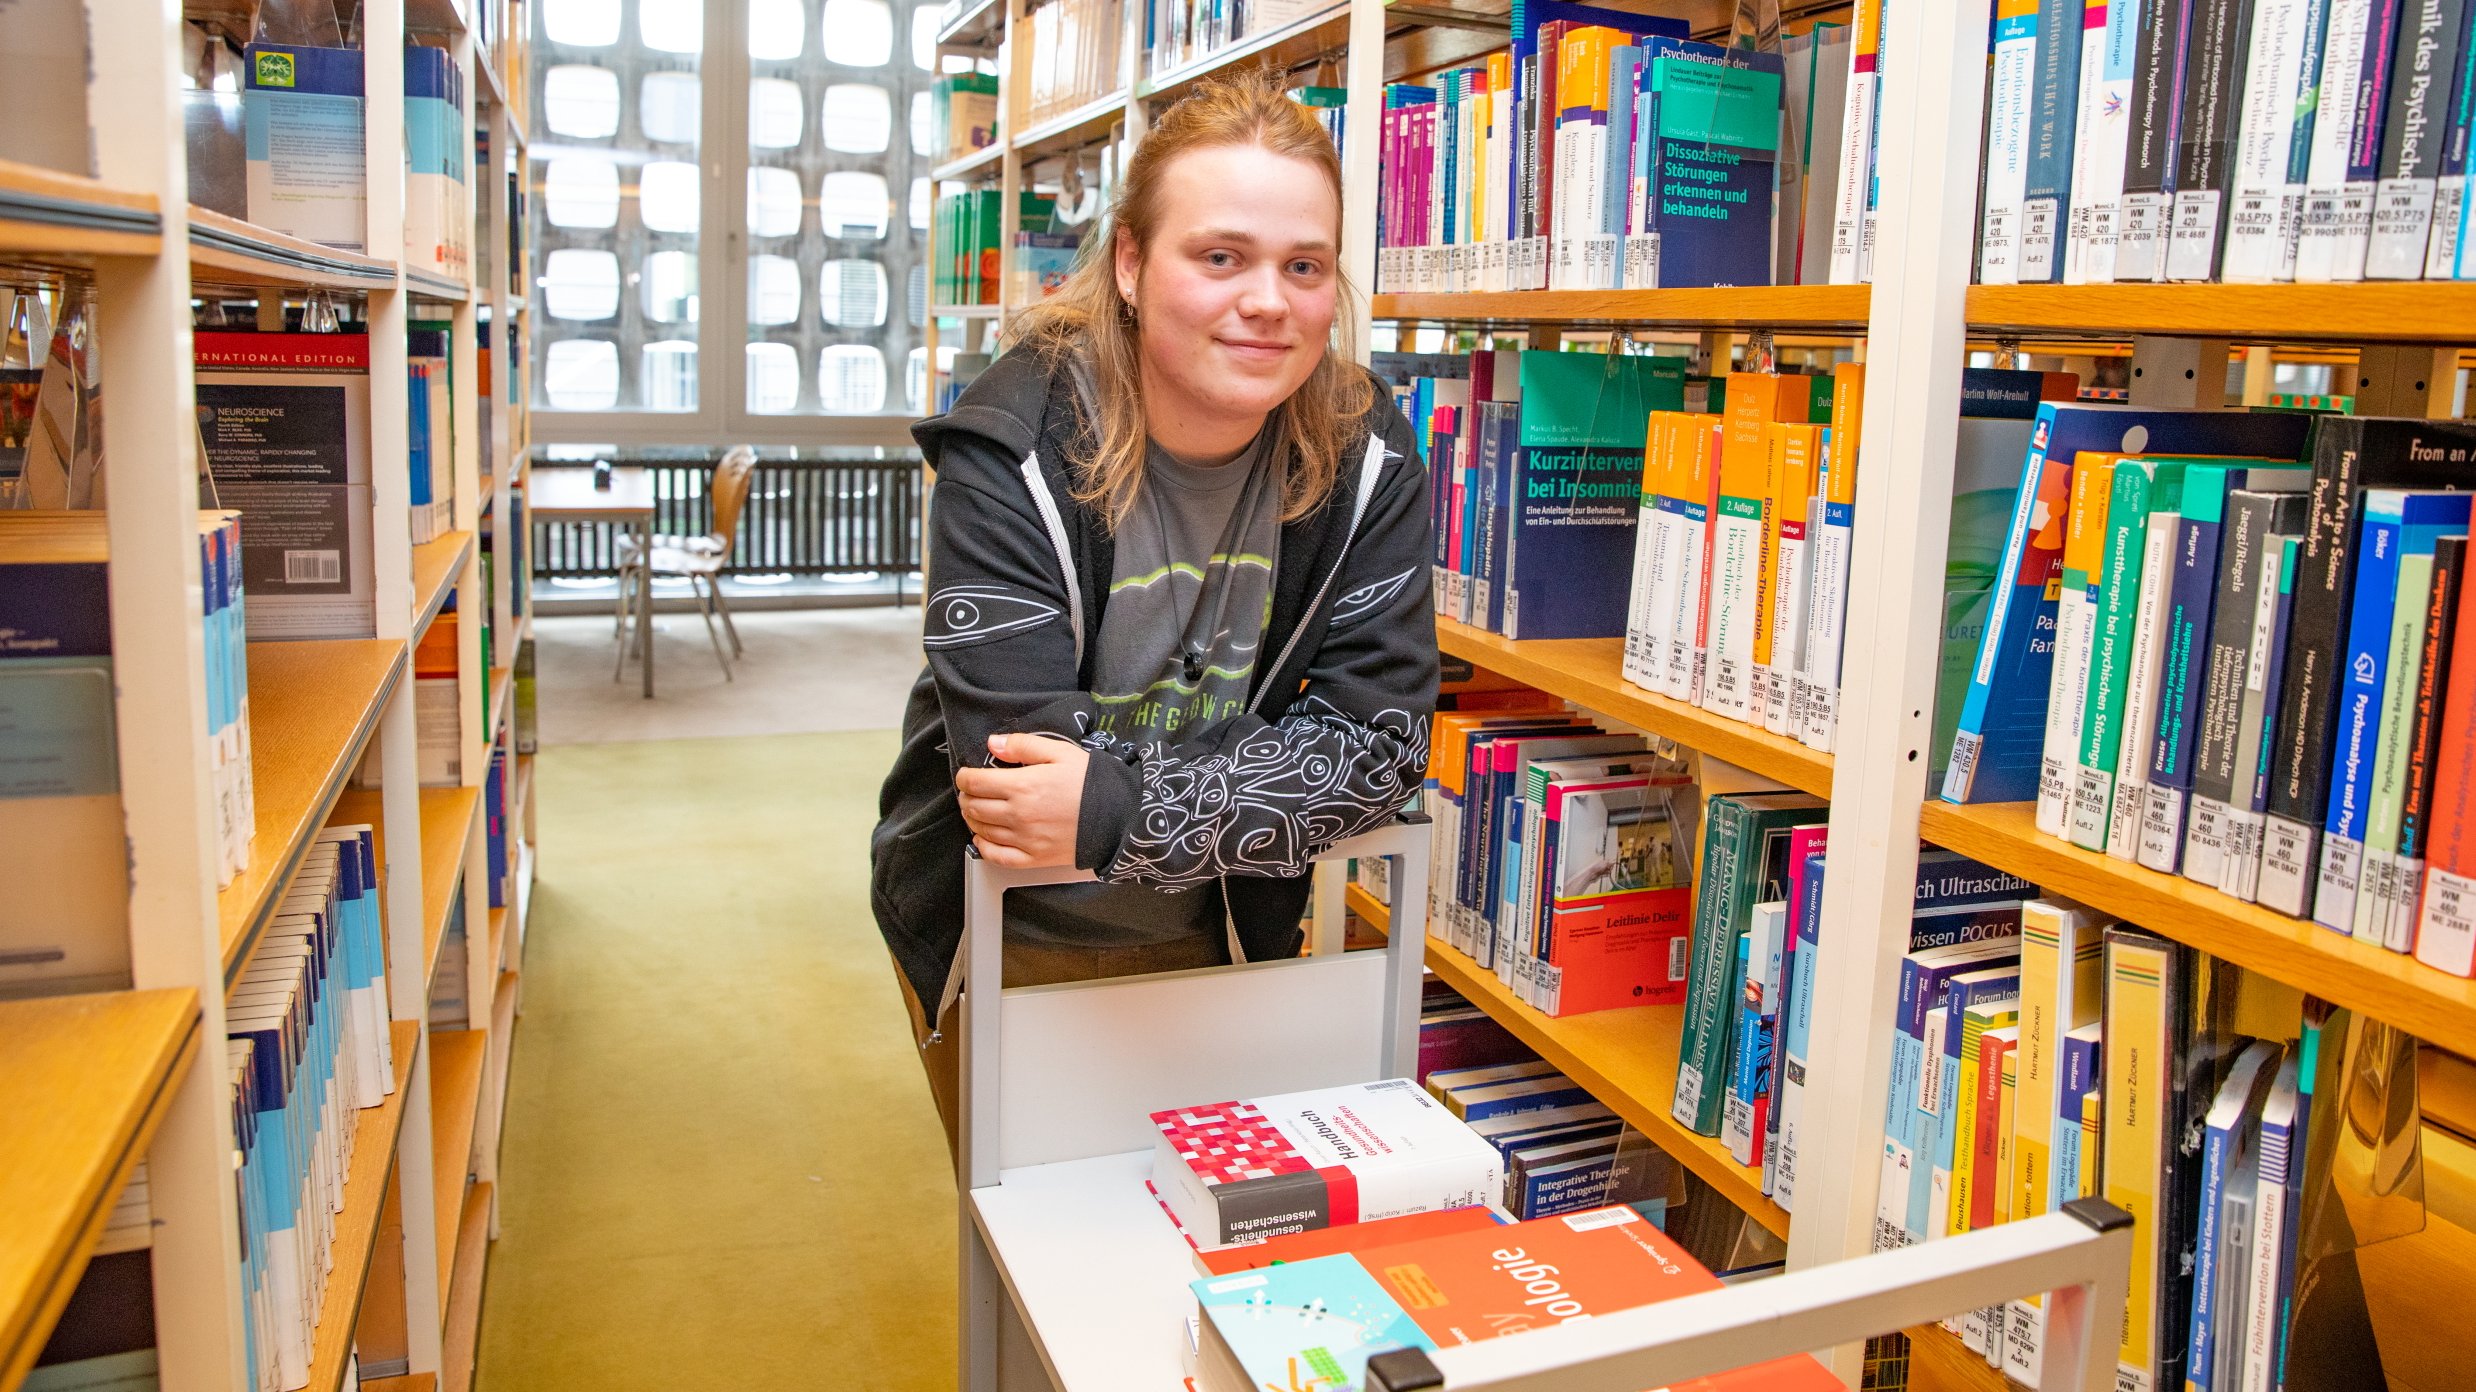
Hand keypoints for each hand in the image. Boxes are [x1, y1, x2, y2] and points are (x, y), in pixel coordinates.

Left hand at [954, 733, 1090, 868]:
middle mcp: (1017, 814)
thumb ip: (1023, 745)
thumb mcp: (1061, 752)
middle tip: (971, 791)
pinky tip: (983, 838)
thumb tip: (994, 744)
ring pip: (981, 830)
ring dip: (972, 818)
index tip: (966, 775)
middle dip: (966, 797)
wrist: (1119, 817)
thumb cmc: (1092, 784)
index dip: (964, 776)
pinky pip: (997, 856)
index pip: (975, 782)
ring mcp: (1024, 839)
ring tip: (976, 810)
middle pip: (974, 807)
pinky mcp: (1033, 858)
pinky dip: (983, 847)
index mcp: (1022, 785)